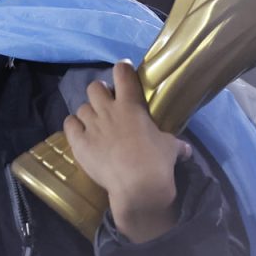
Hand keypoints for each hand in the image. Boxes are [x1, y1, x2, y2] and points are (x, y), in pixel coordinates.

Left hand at [62, 60, 190, 242]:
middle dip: (99, 93)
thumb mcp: (171, 148)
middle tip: (106, 105)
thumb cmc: (157, 163)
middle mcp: (108, 110)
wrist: (138, 186)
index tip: (123, 73)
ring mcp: (91, 125)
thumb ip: (175, 144)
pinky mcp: (79, 142)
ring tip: (94, 125)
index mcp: (131, 105)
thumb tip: (186, 149)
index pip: (122, 73)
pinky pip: (68, 124)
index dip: (122, 70)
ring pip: (81, 107)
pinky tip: (80, 134)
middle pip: (94, 87)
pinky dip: (73, 126)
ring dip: (88, 114)